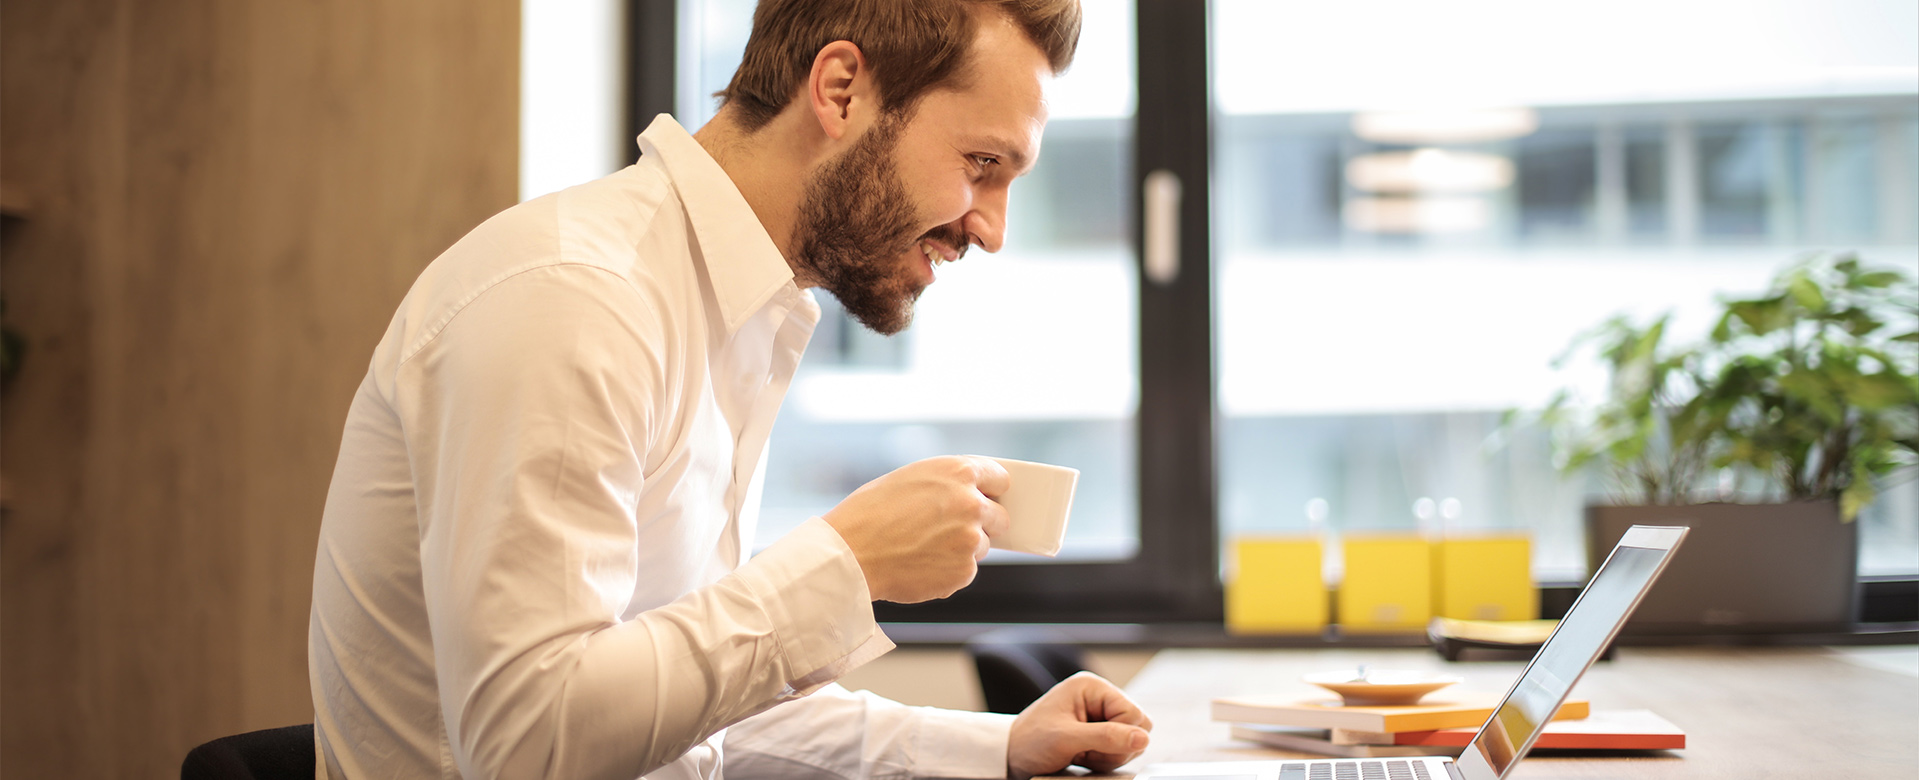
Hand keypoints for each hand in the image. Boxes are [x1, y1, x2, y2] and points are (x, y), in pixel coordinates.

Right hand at [822, 455, 1010, 602]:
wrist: (850, 554)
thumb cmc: (870, 513)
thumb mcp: (910, 478)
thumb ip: (947, 484)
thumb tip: (972, 494)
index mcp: (958, 472)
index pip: (1000, 478)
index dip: (990, 490)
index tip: (987, 498)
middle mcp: (971, 503)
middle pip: (999, 516)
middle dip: (982, 523)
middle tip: (952, 529)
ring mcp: (970, 540)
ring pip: (981, 546)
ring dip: (961, 549)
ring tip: (922, 548)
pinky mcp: (964, 571)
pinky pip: (965, 571)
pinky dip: (948, 571)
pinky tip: (919, 564)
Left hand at [1007, 672, 1152, 779]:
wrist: (1011, 757)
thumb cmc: (1030, 742)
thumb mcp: (1066, 739)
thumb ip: (1106, 737)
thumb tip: (1142, 738)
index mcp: (1092, 687)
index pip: (1134, 713)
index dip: (1121, 736)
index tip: (1092, 745)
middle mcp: (1099, 698)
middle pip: (1138, 726)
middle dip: (1116, 747)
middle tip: (1086, 752)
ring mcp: (1100, 715)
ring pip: (1132, 741)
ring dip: (1109, 756)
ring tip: (1081, 755)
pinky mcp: (1099, 732)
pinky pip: (1120, 750)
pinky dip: (1105, 760)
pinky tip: (1084, 758)